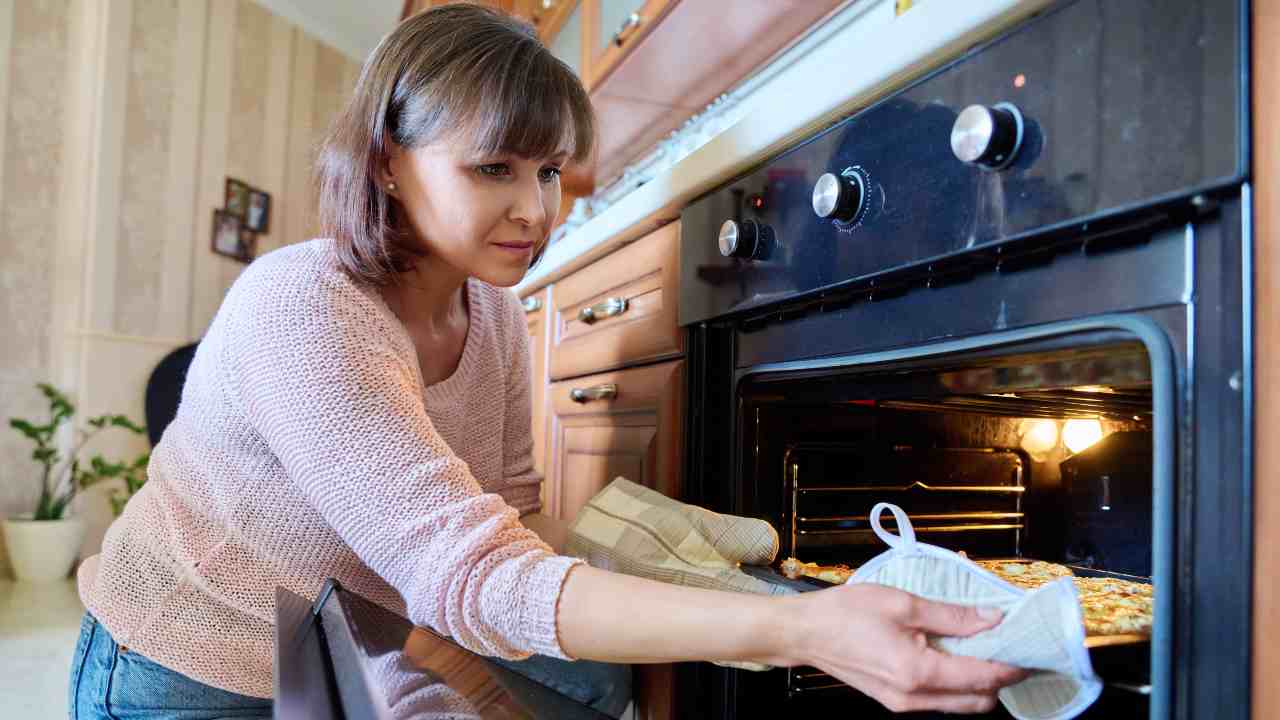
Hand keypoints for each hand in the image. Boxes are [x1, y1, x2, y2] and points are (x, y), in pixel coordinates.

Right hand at [780, 583, 1028, 713]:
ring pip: (961, 705)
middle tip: (1010, 648)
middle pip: (979, 701)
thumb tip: (992, 618)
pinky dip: (956, 683)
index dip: (1013, 666)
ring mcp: (904, 704)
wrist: (805, 633)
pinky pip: (939, 700)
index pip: (984, 677)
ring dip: (979, 683)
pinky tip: (954, 655)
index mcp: (919, 672)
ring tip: (984, 649)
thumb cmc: (846, 613)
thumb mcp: (903, 602)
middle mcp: (915, 697)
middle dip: (1000, 679)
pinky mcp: (895, 701)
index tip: (1033, 651)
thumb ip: (952, 615)